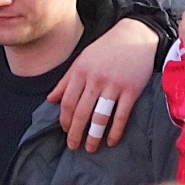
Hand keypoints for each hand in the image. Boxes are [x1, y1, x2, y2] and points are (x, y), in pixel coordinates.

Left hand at [48, 17, 158, 152]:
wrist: (134, 36)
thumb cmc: (105, 50)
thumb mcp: (81, 61)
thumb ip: (65, 81)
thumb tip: (50, 100)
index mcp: (79, 72)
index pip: (66, 102)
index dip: (64, 120)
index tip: (65, 130)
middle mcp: (94, 80)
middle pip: (80, 112)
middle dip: (75, 133)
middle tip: (73, 146)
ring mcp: (113, 85)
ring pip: (100, 116)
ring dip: (93, 136)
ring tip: (90, 148)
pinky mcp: (131, 90)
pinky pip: (121, 115)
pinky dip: (115, 131)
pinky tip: (111, 141)